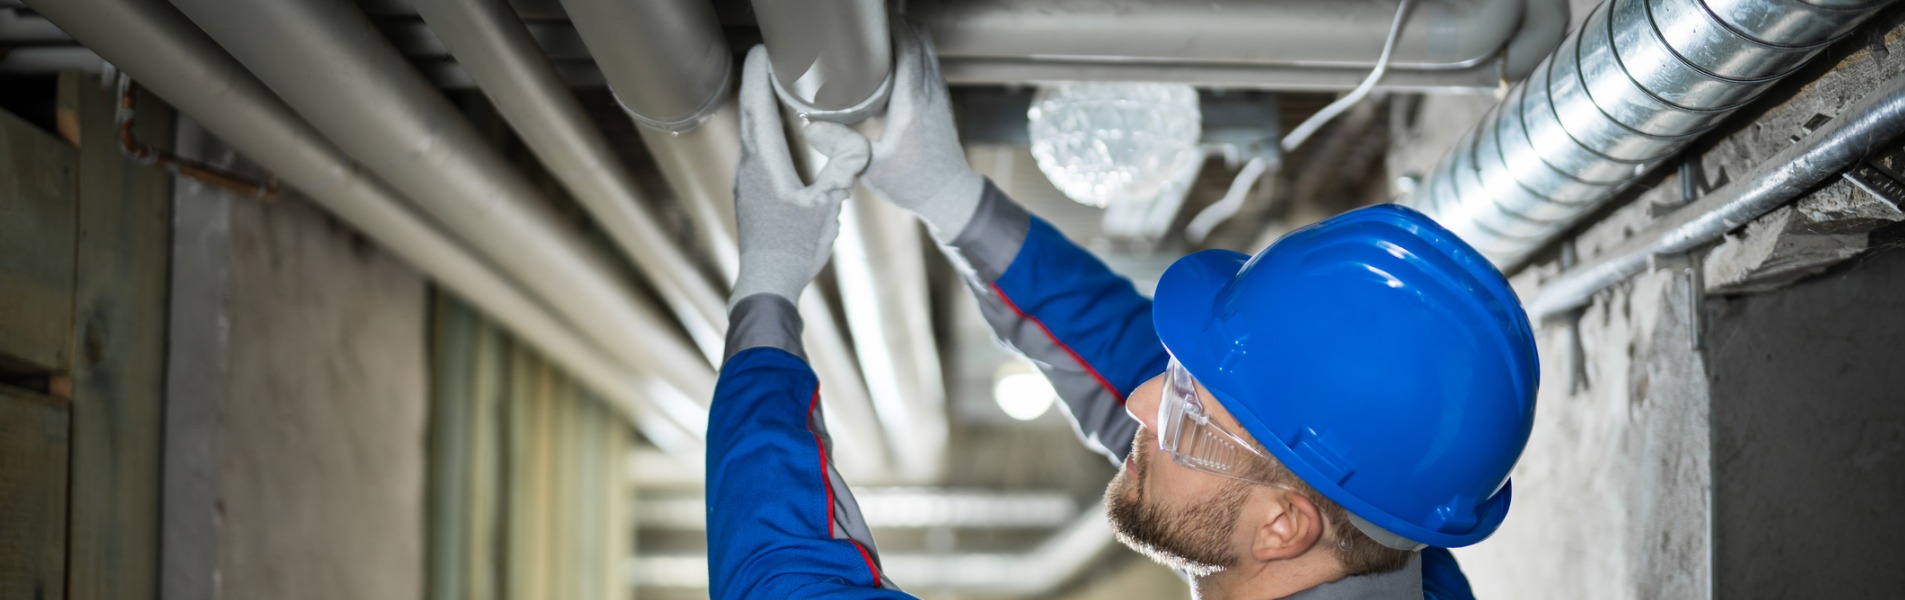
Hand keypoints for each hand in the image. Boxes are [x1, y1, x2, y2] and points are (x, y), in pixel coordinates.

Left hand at [732, 45, 870, 307]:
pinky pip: (754, 151)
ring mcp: (746, 182)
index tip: (762, 53)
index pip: (758, 108)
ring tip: (770, 90)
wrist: (767, 282)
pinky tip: (773, 136)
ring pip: (750, 134)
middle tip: (765, 62)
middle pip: (750, 115)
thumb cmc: (794, 247)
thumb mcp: (826, 207)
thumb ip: (842, 172)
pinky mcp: (751, 195)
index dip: (758, 77)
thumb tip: (860, 147)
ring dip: (758, 108)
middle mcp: (749, 167)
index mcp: (765, 164)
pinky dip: (762, 132)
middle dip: (756, 85)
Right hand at [862, 20, 985, 240]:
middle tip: (867, 27)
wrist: (948, 194)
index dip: (892, 27)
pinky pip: (927, 63)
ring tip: (875, 38)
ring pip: (926, 48)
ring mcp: (938, 94)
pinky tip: (889, 62)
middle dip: (896, 25)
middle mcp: (929, 92)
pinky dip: (912, 51)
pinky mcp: (939, 100)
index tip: (869, 20)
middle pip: (919, 39)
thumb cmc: (913, 183)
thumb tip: (807, 126)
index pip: (908, 49)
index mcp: (913, 104)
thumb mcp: (870, 167)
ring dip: (905, 36)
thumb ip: (840, 145)